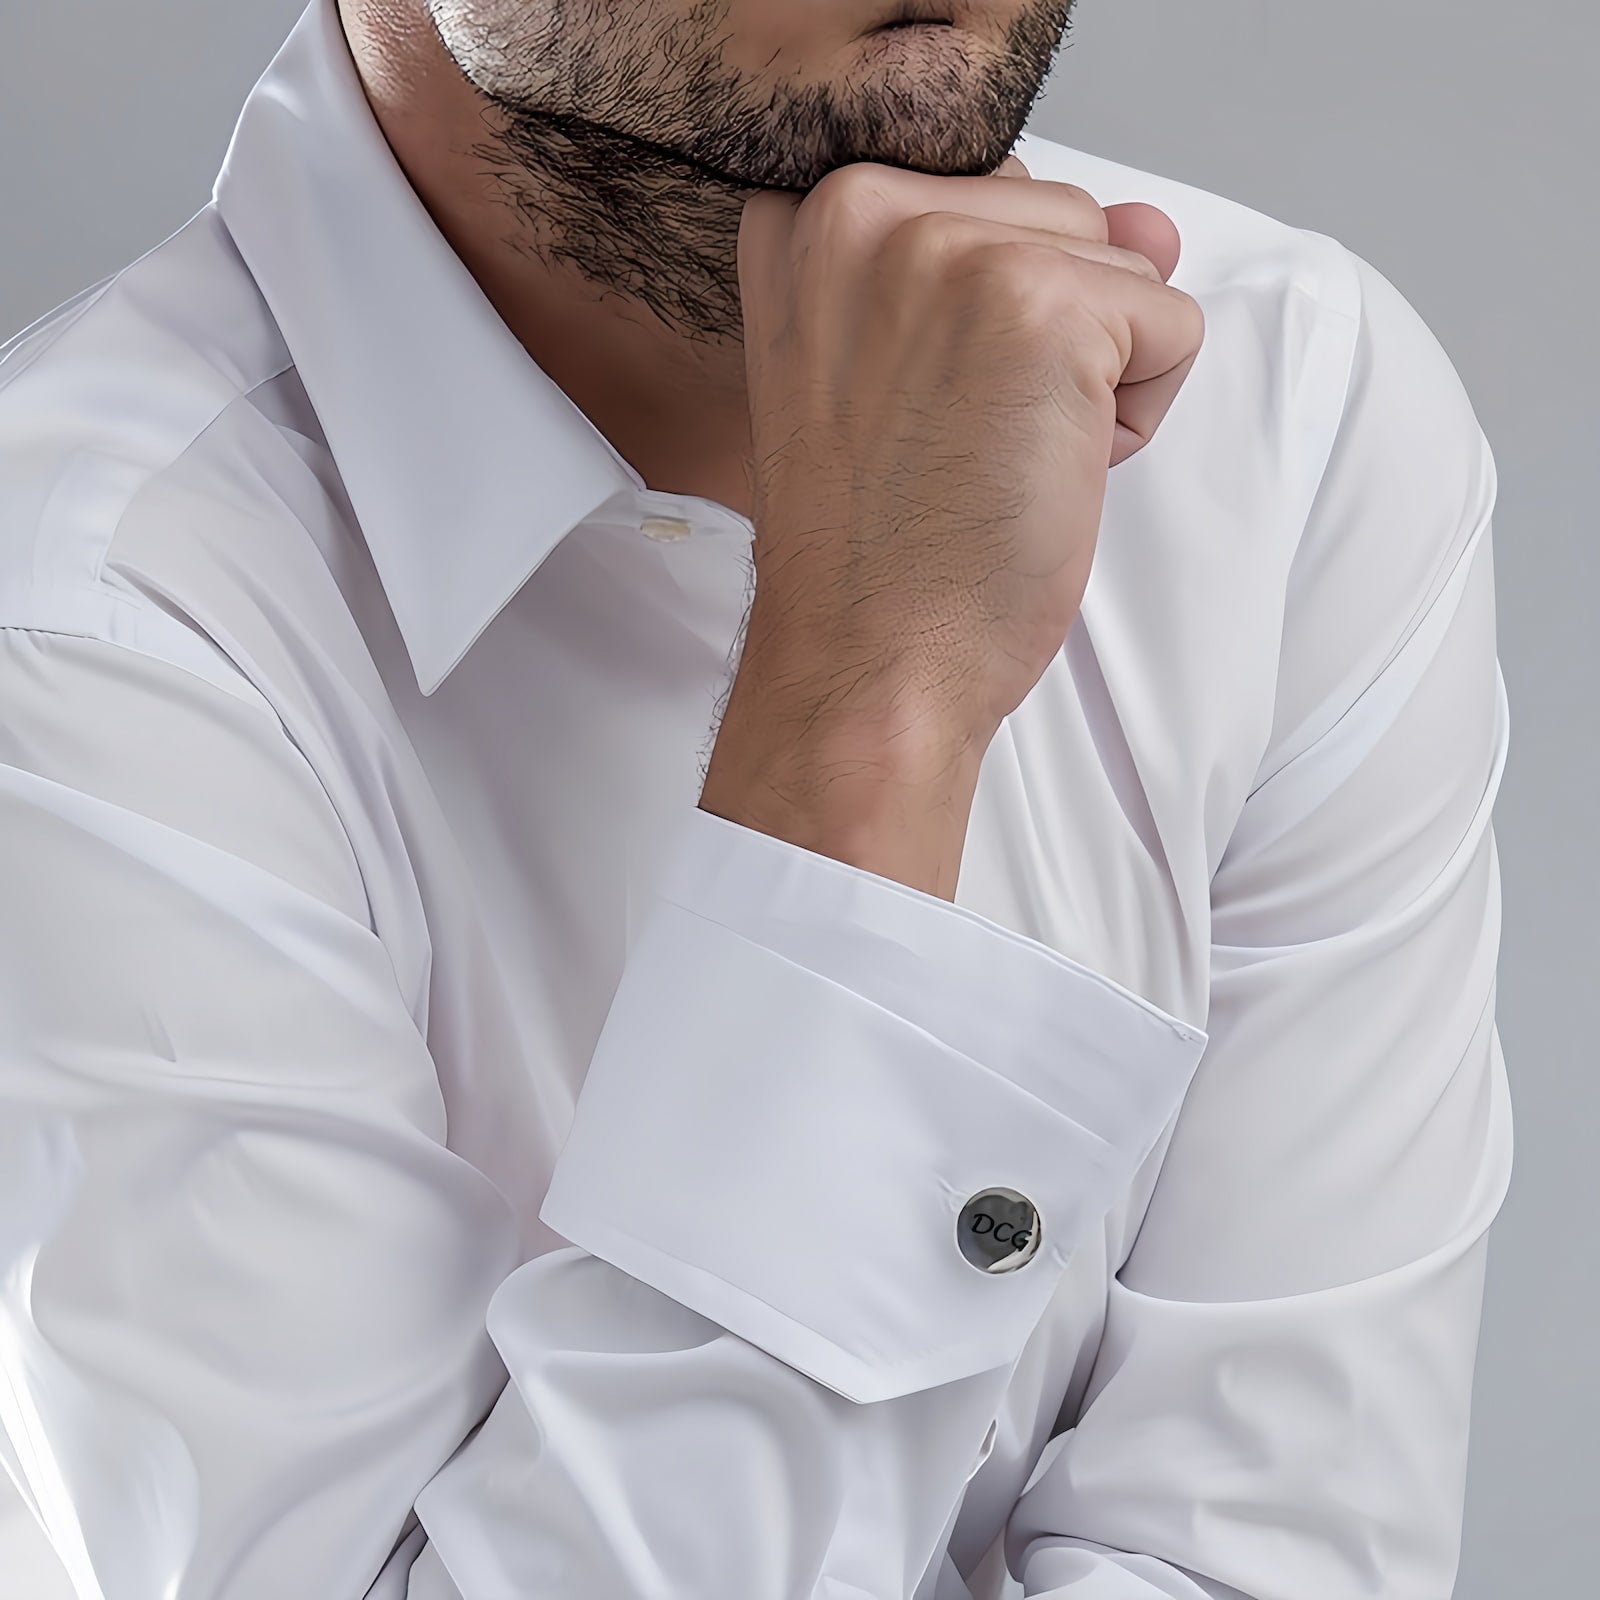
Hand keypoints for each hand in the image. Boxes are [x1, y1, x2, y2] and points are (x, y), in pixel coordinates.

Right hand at [699, 152, 1203, 897]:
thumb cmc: (875, 544)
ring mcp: (953, 249)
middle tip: (955, 437)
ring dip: (1094, 373)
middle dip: (1045, 334)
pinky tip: (1047, 472)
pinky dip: (1138, 413)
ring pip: (1118, 265)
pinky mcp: (1043, 306)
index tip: (919, 398)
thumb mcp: (891, 365)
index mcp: (811, 213)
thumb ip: (999, 262)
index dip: (980, 310)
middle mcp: (863, 204)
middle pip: (1054, 216)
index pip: (979, 195)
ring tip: (992, 455)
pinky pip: (1170, 324)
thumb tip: (1151, 222)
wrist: (866, 660)